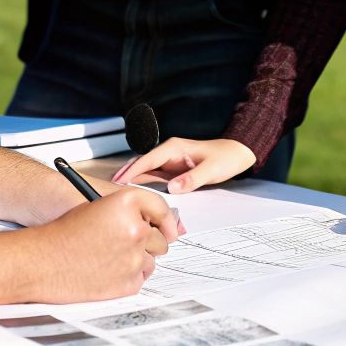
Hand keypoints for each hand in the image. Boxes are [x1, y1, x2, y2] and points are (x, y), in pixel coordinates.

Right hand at [21, 187, 181, 302]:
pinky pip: (140, 278)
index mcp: (127, 204)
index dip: (165, 219)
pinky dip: (128, 276)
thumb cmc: (62, 234)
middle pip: (161, 238)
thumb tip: (158, 225)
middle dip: (147, 241)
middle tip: (124, 244)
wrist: (40, 262)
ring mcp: (134, 258)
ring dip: (137, 259)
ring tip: (108, 258)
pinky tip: (106, 271)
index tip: (167, 227)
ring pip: (151, 260)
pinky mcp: (129, 283)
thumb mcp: (97, 208)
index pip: (162, 208)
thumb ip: (129, 212)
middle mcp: (135, 229)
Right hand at [113, 137, 256, 193]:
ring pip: (145, 173)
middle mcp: (168, 154)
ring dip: (132, 183)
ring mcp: (169, 163)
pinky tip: (136, 197)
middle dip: (125, 176)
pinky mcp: (173, 172)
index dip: (130, 171)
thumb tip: (172, 188)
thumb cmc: (226, 158)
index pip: (146, 160)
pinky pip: (154, 179)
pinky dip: (143, 186)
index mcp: (173, 149)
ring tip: (117, 197)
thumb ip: (192, 179)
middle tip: (108, 192)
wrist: (237, 153)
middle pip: (141, 166)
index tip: (116, 182)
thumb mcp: (211, 170)